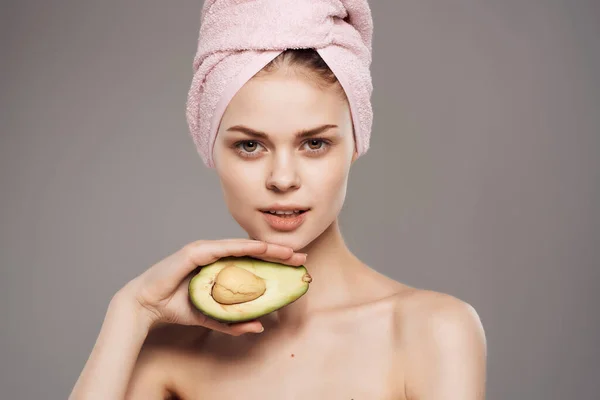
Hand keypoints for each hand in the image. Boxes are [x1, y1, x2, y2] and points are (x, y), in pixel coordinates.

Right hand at [116, 239, 306, 335]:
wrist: (147, 305)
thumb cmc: (177, 306)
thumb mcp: (212, 317)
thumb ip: (234, 322)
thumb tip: (260, 326)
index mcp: (221, 267)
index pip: (253, 263)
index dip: (275, 263)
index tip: (296, 266)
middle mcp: (216, 255)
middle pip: (253, 253)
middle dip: (279, 254)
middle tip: (302, 257)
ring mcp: (207, 250)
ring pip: (243, 248)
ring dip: (267, 249)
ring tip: (288, 252)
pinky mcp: (196, 251)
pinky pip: (225, 248)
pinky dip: (243, 247)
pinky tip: (261, 248)